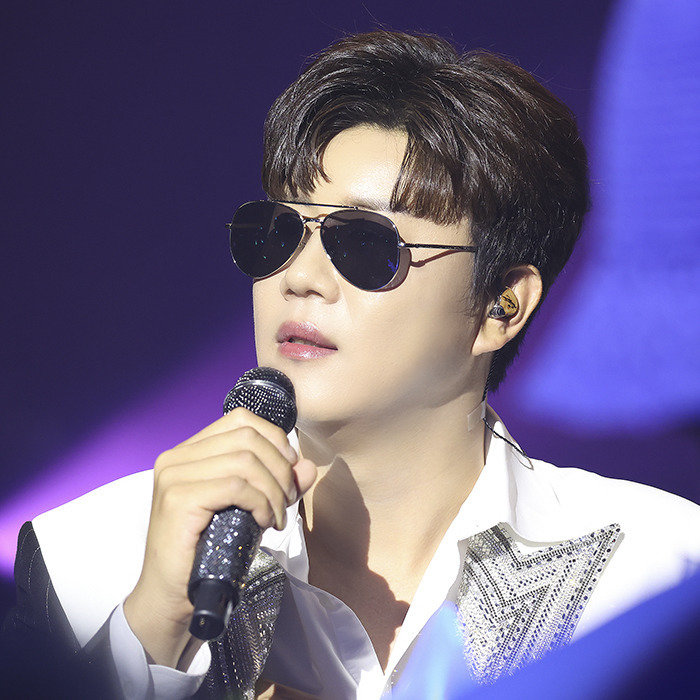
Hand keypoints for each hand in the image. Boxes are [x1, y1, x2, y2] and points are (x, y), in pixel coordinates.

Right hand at [123, 408, 316, 668]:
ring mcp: (174, 476)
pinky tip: (264, 521)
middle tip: (287, 501)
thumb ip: (277, 483)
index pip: (240, 419)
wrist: (170, 596)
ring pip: (245, 460)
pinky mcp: (178, 499)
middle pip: (247, 437)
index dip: (274, 439)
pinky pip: (236, 486)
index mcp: (188, 451)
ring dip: (273, 490)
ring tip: (276, 516)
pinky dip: (260, 502)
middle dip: (279, 468)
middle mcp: (176, 456)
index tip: (289, 471)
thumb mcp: (248, 509)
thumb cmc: (207, 551)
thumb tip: (307, 466)